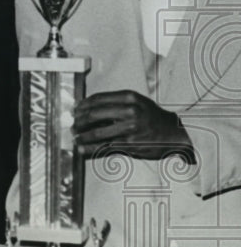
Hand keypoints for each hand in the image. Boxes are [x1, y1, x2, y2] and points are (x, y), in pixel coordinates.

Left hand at [73, 90, 192, 159]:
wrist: (175, 132)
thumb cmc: (152, 117)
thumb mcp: (137, 102)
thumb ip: (115, 103)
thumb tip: (87, 108)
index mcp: (129, 97)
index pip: (97, 99)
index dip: (82, 105)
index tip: (74, 110)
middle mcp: (129, 111)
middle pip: (93, 114)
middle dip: (78, 120)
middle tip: (72, 125)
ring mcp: (130, 128)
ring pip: (97, 132)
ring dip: (82, 136)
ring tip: (75, 137)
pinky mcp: (130, 144)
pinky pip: (105, 146)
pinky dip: (90, 148)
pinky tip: (82, 149)